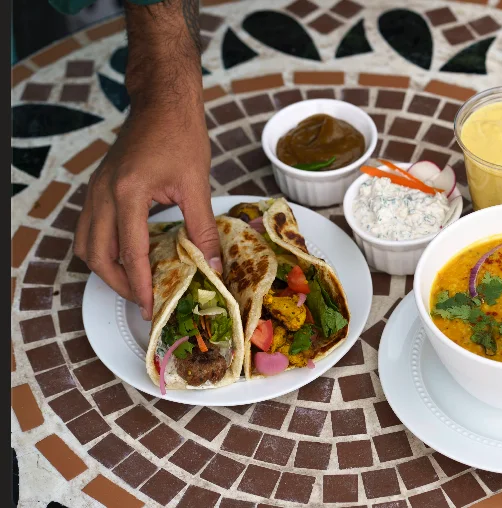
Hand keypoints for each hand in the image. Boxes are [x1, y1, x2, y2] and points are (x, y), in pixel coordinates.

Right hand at [73, 102, 219, 320]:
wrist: (163, 103)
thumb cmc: (181, 135)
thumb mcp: (197, 184)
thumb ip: (203, 230)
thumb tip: (213, 266)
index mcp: (129, 193)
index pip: (130, 252)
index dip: (140, 285)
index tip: (151, 307)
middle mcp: (104, 194)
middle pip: (97, 255)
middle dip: (119, 283)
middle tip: (143, 300)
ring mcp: (96, 190)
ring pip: (86, 244)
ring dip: (106, 269)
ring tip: (134, 283)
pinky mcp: (98, 188)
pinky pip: (91, 228)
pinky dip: (104, 249)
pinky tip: (129, 255)